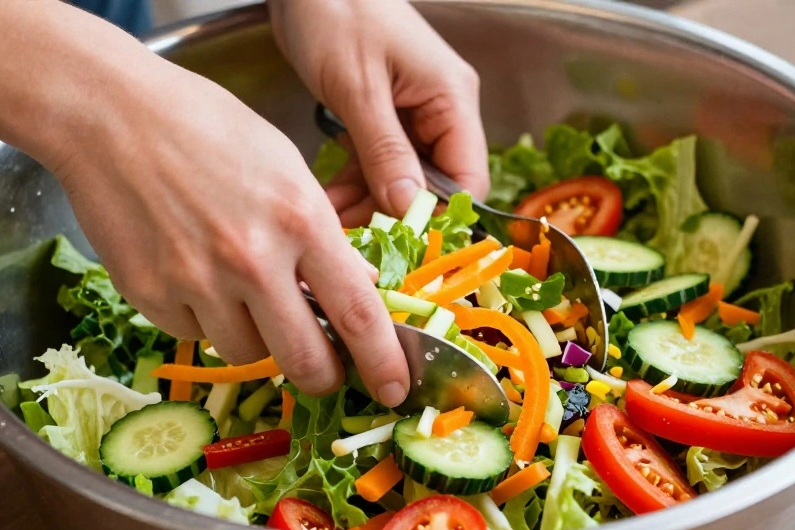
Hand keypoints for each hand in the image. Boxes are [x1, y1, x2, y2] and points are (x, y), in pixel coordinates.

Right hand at [49, 60, 409, 405]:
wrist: (111, 114)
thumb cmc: (207, 127)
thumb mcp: (287, 168)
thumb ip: (323, 234)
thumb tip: (356, 286)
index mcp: (300, 220)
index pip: (358, 313)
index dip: (383, 362)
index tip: (396, 389)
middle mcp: (253, 261)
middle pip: (305, 360)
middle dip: (323, 375)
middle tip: (325, 369)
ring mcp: (198, 283)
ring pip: (248, 354)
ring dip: (258, 337)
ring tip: (241, 288)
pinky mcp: (151, 297)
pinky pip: (195, 334)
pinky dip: (205, 317)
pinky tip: (193, 271)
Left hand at [270, 0, 488, 225]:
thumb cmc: (336, 12)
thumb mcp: (358, 88)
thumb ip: (385, 151)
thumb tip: (408, 208)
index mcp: (452, 99)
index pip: (466, 179)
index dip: (437, 216)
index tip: (398, 242)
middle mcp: (441, 111)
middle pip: (433, 185)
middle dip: (393, 215)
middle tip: (353, 240)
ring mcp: (413, 115)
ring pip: (402, 180)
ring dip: (366, 204)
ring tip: (329, 221)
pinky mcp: (384, 116)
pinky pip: (378, 164)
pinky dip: (354, 184)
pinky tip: (327, 200)